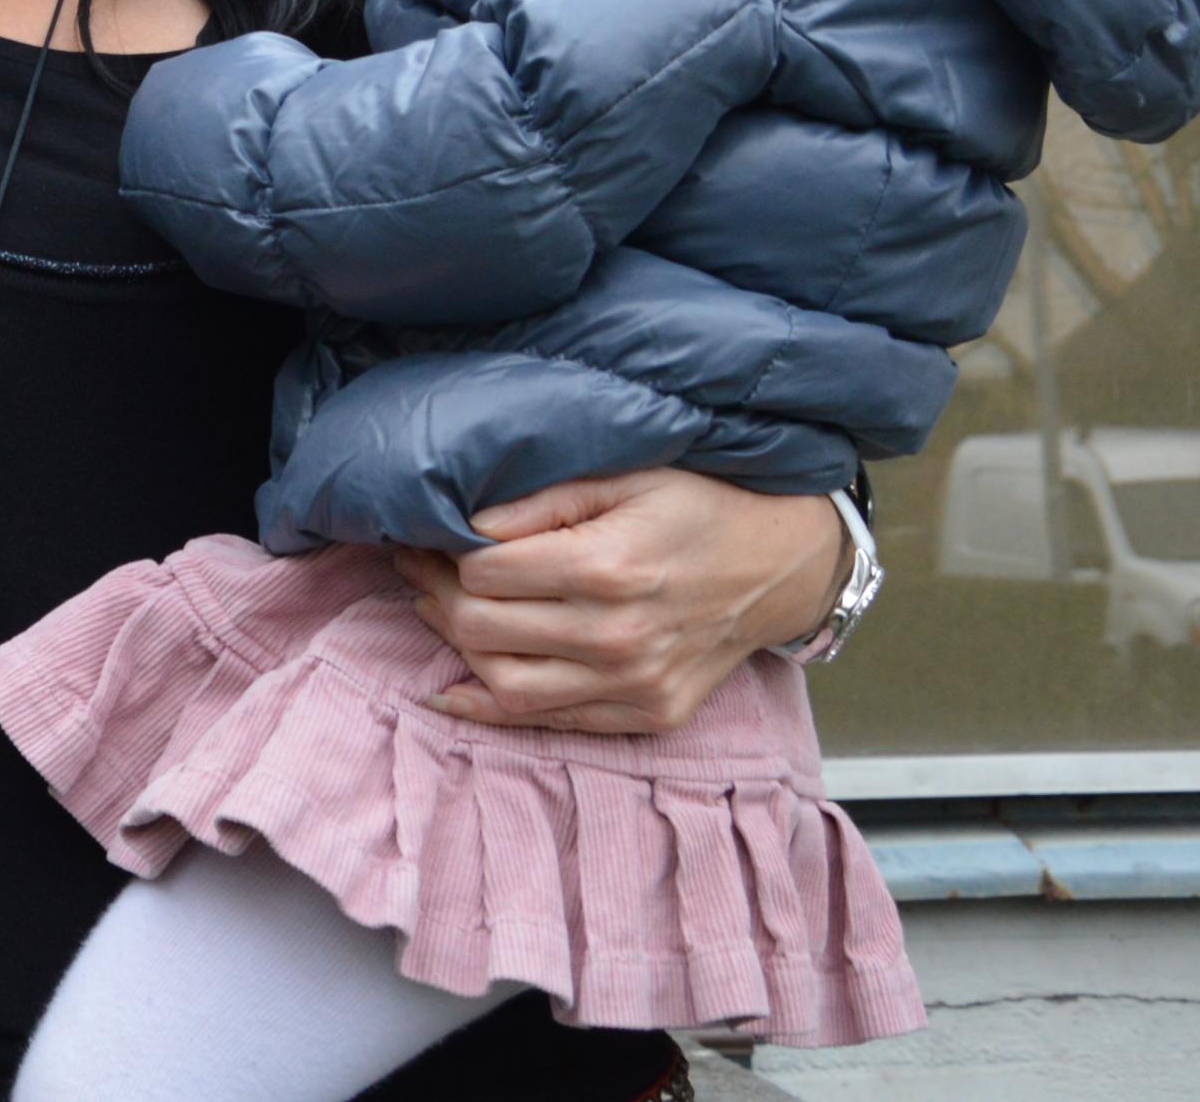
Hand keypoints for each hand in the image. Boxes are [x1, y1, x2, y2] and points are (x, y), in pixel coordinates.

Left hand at [393, 469, 844, 736]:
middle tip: (417, 569)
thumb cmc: (698, 508)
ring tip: (437, 612)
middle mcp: (619, 634)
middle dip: (435, 596)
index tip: (427, 537)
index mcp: (609, 567)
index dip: (444, 554)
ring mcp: (634, 684)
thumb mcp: (627, 476)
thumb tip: (466, 525)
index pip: (485, 573)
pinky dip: (490, 709)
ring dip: (456, 649)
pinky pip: (550, 722)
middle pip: (484, 629)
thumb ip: (544, 501)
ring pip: (505, 685)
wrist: (782, 567)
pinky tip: (452, 688)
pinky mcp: (647, 715)